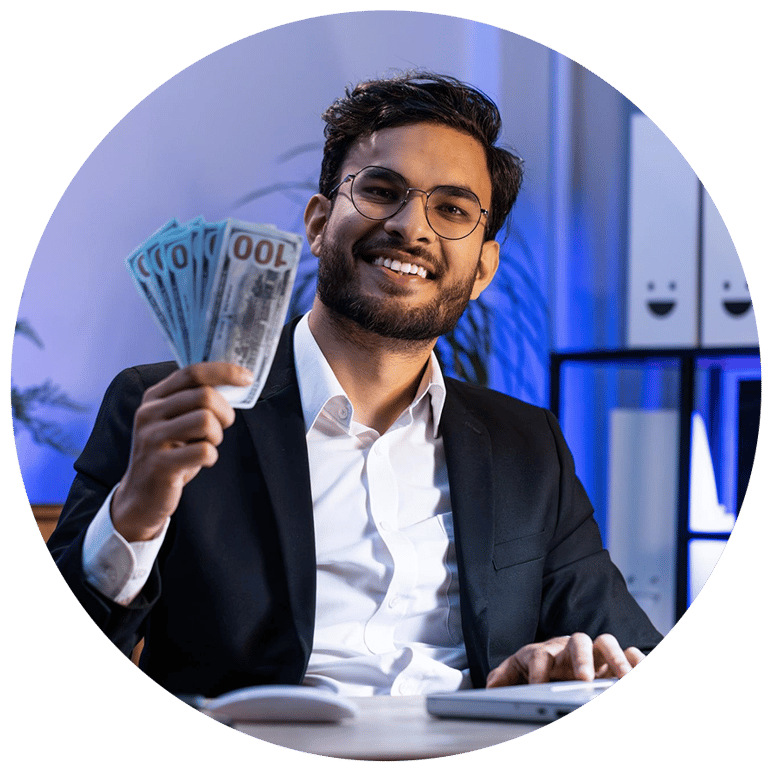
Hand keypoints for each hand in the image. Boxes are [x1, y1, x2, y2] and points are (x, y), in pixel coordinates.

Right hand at [111, 362, 251, 541]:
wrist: (141, 496)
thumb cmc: (170, 454)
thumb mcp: (176, 421)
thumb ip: (195, 401)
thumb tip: (235, 382)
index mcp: (154, 397)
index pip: (192, 372)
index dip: (224, 372)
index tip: (247, 377)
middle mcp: (149, 413)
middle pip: (204, 395)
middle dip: (224, 412)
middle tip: (220, 428)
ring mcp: (151, 438)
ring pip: (206, 420)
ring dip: (217, 435)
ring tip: (206, 445)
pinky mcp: (160, 464)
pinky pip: (204, 451)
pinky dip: (211, 457)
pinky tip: (201, 462)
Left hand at [486, 633, 645, 686]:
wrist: (558, 664)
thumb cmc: (538, 668)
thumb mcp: (518, 671)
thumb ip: (505, 677)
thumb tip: (490, 687)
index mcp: (545, 652)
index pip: (540, 655)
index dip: (539, 670)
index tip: (539, 687)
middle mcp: (570, 648)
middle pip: (577, 641)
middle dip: (581, 659)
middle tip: (583, 679)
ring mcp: (593, 653)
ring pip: (605, 643)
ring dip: (616, 659)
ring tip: (625, 679)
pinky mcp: (612, 661)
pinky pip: (629, 651)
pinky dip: (637, 659)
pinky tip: (641, 670)